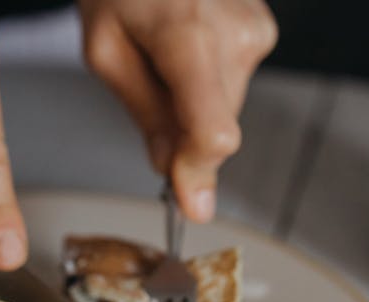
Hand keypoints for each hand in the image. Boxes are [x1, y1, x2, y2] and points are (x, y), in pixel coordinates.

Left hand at [77, 0, 276, 221]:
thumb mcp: (106, 52)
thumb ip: (146, 116)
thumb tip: (173, 173)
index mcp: (190, 38)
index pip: (214, 132)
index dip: (200, 174)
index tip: (191, 205)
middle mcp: (236, 34)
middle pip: (216, 128)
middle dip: (182, 135)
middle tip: (146, 95)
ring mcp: (256, 29)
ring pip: (224, 109)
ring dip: (190, 105)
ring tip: (161, 57)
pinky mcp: (262, 29)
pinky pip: (231, 82)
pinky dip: (204, 82)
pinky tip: (181, 48)